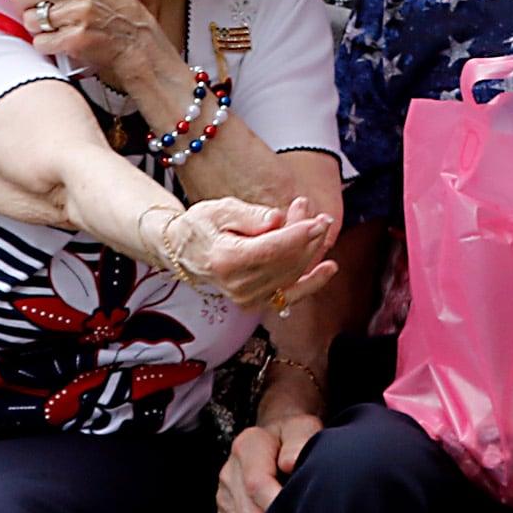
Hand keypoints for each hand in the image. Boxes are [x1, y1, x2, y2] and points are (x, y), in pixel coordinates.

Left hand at [3, 0, 174, 102]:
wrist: (139, 42)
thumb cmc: (114, 9)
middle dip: (26, 3)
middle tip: (42, 8)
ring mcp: (76, 13)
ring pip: (28, 20)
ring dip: (39, 27)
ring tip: (60, 26)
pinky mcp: (75, 39)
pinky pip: (40, 42)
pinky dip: (49, 45)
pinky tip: (65, 39)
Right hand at [158, 193, 338, 313]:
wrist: (183, 251)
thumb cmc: (201, 225)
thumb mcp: (220, 210)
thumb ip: (250, 215)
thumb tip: (277, 220)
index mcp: (225, 260)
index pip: (271, 250)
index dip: (298, 235)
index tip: (318, 221)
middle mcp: (237, 286)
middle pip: (285, 262)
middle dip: (307, 237)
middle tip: (316, 213)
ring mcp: (247, 299)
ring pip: (292, 275)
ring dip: (310, 250)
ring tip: (316, 223)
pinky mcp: (256, 303)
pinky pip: (290, 295)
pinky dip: (312, 282)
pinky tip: (330, 268)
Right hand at [220, 410, 323, 512]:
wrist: (275, 436)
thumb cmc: (292, 434)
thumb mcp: (301, 427)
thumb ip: (298, 442)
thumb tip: (290, 463)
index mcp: (247, 447)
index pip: (257, 483)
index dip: (277, 504)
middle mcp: (230, 471)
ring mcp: (225, 493)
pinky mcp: (226, 510)